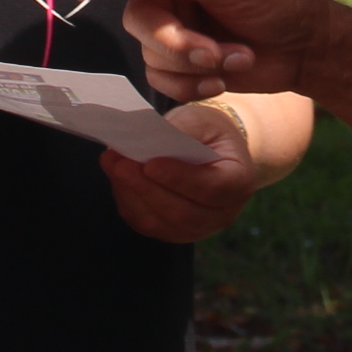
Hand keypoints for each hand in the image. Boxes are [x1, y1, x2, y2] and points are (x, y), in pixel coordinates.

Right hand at [69, 0, 335, 100]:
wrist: (305, 49)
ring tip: (235, 60)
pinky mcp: (177, 59)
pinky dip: (191, 86)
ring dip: (193, 65)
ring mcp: (171, 22)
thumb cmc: (280, 1)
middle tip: (213, 54)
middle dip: (175, 43)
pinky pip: (159, 79)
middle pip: (137, 15)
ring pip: (148, 52)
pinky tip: (222, 81)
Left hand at [100, 93, 309, 242]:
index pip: (210, 189)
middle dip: (146, 188)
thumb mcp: (203, 119)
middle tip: (120, 163)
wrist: (212, 150)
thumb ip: (182, 128)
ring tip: (113, 166)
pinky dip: (129, 204)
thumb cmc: (209, 133)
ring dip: (132, 196)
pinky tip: (118, 181)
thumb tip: (150, 138)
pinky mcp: (175, 232)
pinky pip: (148, 226)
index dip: (178, 178)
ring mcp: (199, 228)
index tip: (150, 164)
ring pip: (161, 223)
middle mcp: (223, 213)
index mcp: (239, 181)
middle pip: (182, 212)